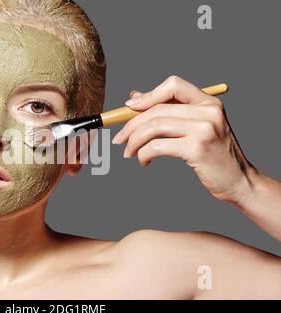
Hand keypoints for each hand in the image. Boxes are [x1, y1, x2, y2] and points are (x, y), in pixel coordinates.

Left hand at [112, 75, 256, 203]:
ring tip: (128, 152)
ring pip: (154, 126)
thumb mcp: (196, 128)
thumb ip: (169, 112)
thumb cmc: (214, 155)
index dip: (148, 95)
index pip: (173, 85)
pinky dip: (143, 154)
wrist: (239, 181)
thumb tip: (135, 97)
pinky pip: (158, 146)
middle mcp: (209, 111)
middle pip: (157, 109)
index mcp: (209, 102)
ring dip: (134, 141)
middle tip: (119, 139)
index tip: (129, 108)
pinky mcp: (197, 148)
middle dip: (131, 125)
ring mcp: (205, 129)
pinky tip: (143, 161)